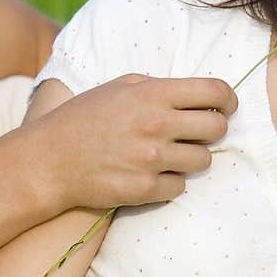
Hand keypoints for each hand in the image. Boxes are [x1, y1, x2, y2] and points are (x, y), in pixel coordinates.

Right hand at [32, 73, 237, 211]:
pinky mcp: (145, 189)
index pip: (215, 92)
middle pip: (218, 128)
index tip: (225, 107)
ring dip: (190, 157)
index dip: (228, 99)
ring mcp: (152, 159)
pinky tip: (150, 174)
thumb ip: (159, 87)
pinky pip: (181, 186)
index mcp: (152, 94)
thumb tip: (198, 95)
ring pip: (204, 160)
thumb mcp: (118, 88)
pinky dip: (170, 181)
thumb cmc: (83, 119)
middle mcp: (156, 125)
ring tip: (167, 154)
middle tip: (196, 133)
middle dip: (213, 129)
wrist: (48, 161)